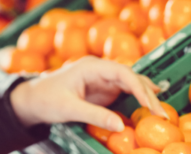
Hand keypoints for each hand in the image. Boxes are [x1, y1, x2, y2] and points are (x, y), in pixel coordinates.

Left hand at [9, 55, 163, 130]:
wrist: (32, 98)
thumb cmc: (46, 98)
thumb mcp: (69, 108)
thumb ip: (94, 115)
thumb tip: (121, 126)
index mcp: (89, 67)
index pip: (121, 72)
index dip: (139, 87)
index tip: (150, 103)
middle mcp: (98, 69)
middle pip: (129, 77)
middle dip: (147, 93)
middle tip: (161, 113)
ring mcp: (101, 78)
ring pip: (130, 83)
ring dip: (145, 95)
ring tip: (160, 111)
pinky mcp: (102, 89)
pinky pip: (124, 91)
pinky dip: (138, 98)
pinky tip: (150, 104)